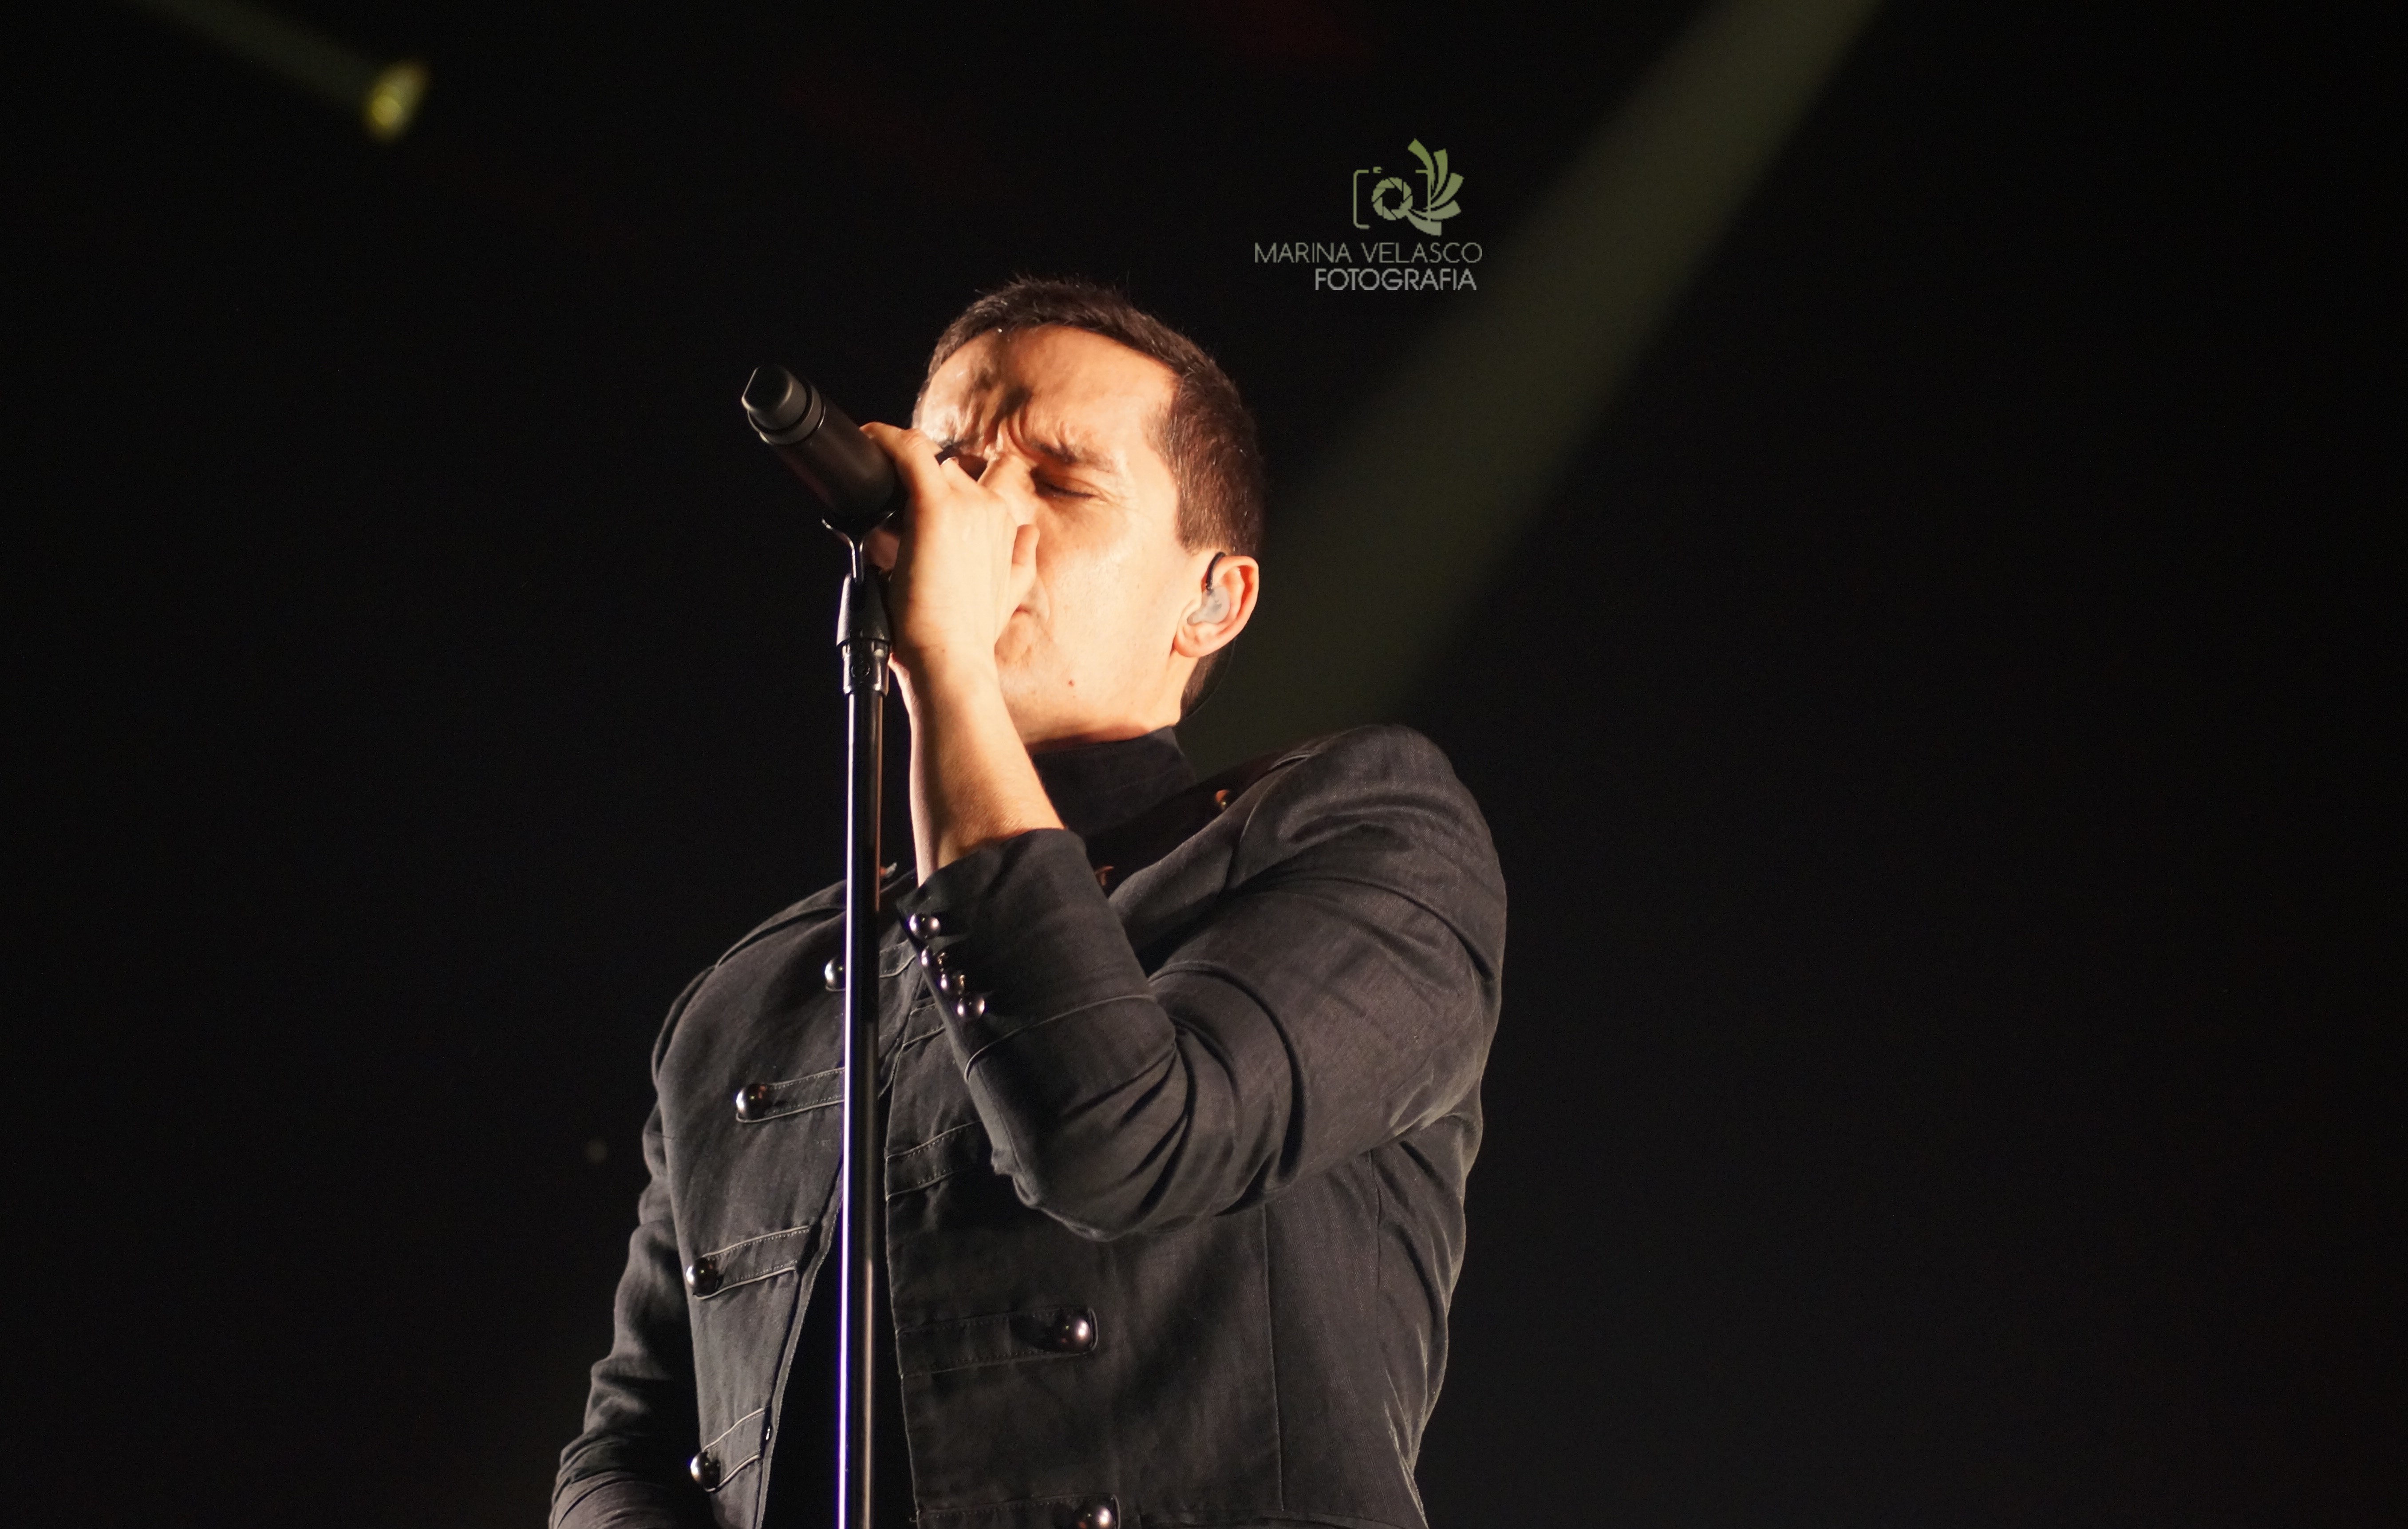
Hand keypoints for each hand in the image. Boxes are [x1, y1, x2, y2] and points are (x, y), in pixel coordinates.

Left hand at [859, 422, 1038, 684]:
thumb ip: (1020, 560)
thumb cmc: (969, 636)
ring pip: (928, 464)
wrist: (952, 659)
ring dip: (901, 479)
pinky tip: (868, 439)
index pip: (980, 485)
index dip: (950, 488)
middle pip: (951, 473)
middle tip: (893, 522)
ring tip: (876, 510)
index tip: (922, 502)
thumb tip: (1029, 533)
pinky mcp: (934, 505)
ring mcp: (968, 505)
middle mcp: (994, 509)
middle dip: (921, 488)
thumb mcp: (1011, 595)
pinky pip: (909, 452)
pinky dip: (885, 441)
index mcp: (1009, 527)